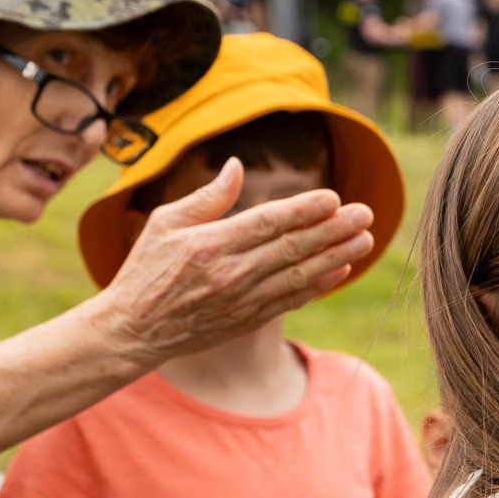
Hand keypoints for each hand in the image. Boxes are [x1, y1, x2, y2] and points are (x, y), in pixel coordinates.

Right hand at [94, 159, 374, 370]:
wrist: (132, 331)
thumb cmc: (145, 269)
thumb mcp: (165, 223)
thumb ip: (208, 197)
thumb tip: (237, 166)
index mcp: (210, 245)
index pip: (267, 223)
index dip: (304, 210)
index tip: (333, 198)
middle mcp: (230, 274)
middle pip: (292, 248)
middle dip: (333, 230)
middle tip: (365, 214)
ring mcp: (241, 300)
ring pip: (299, 276)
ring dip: (336, 256)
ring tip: (365, 239)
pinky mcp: (247, 320)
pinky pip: (291, 301)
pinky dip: (318, 286)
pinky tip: (341, 269)